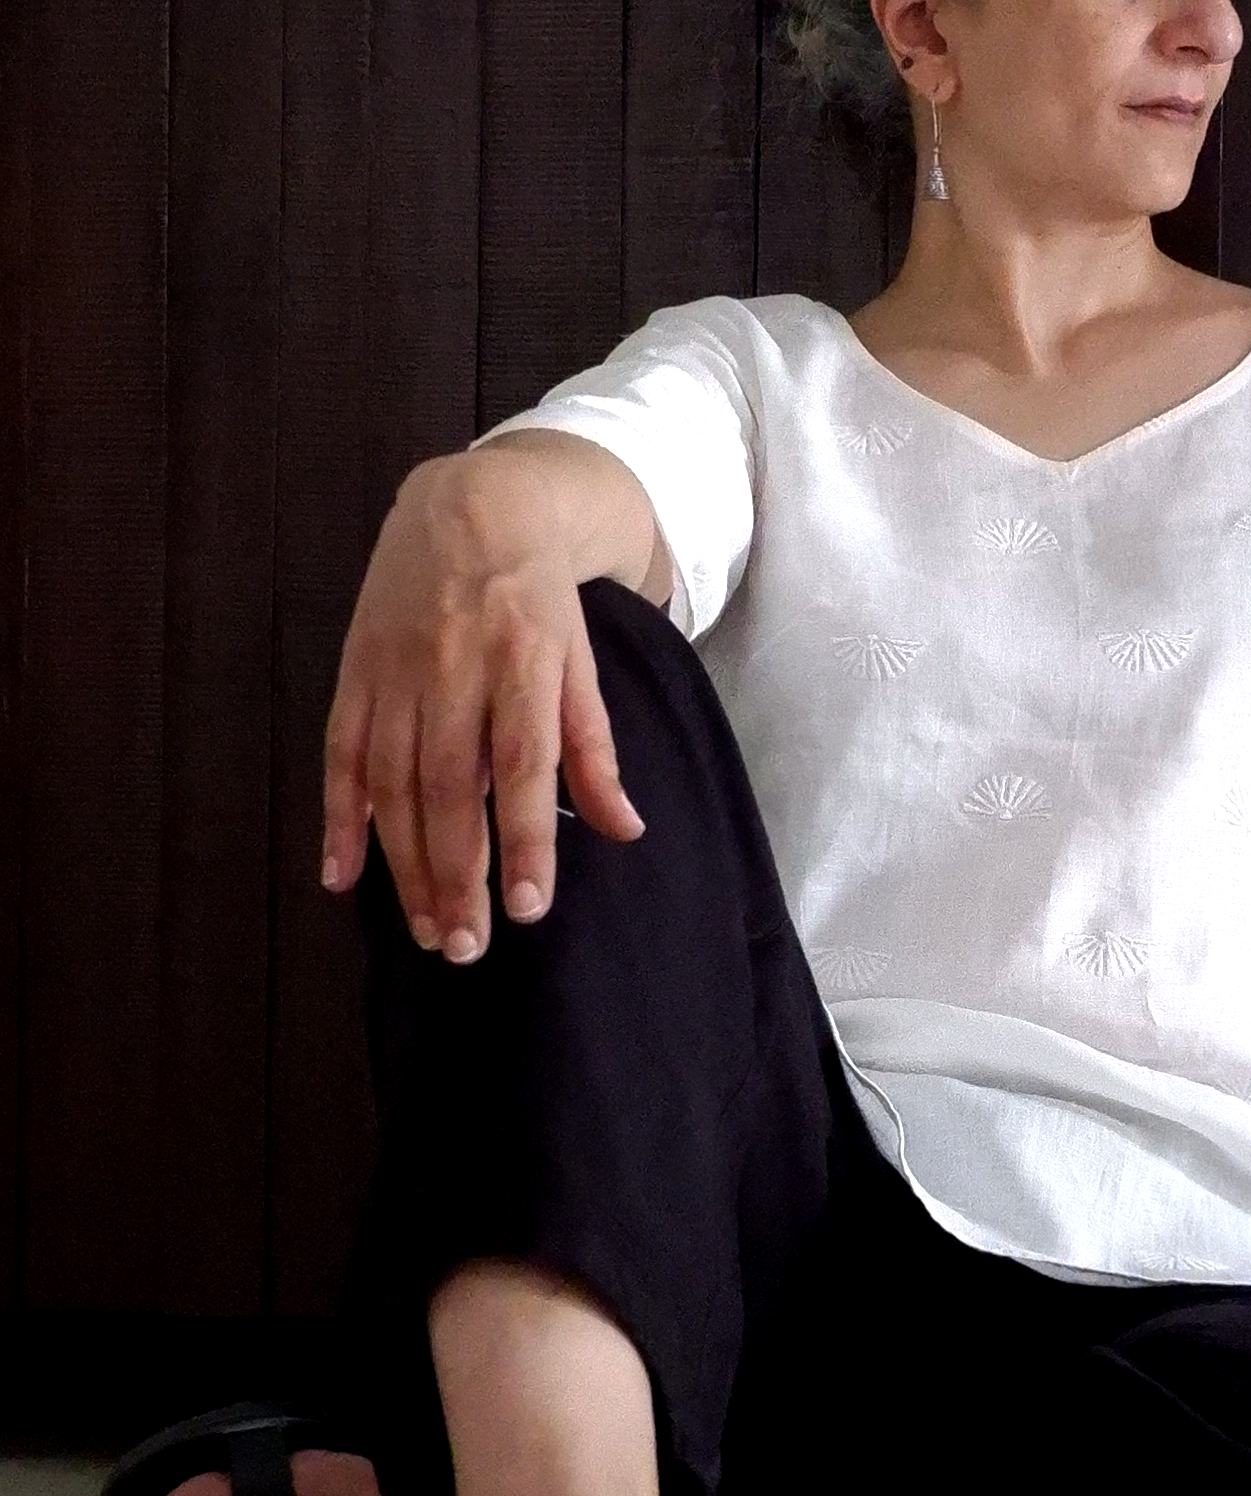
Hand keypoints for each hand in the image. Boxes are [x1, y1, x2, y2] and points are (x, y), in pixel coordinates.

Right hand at [320, 448, 644, 962]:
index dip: (526, 838)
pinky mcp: (355, 673)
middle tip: (465, 946)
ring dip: (404, 865)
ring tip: (425, 930)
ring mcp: (397, 672)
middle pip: (451, 788)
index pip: (525, 765)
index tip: (529, 906)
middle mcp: (455, 670)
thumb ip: (596, 749)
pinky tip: (340, 875)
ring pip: (393, 783)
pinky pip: (340, 754)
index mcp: (524, 663)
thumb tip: (626, 831)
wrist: (467, 506)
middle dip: (457, 875)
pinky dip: (338, 817)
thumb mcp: (581, 662)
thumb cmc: (537, 600)